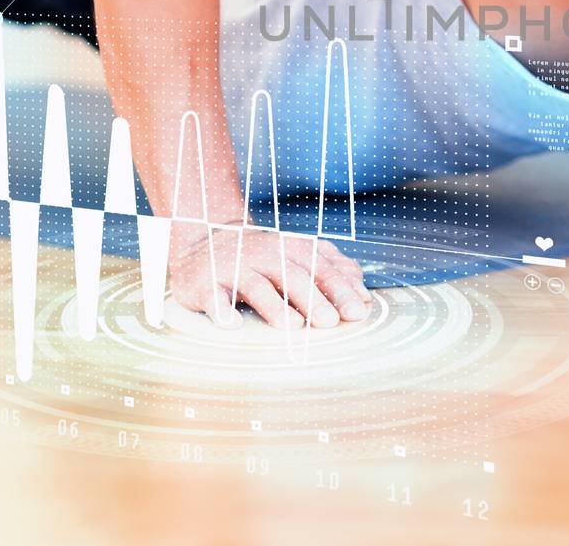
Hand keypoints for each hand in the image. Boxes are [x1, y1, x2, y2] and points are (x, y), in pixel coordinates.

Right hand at [168, 219, 372, 328]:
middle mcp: (265, 254)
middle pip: (292, 275)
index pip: (321, 268)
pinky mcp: (206, 284)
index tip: (358, 312)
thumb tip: (364, 296)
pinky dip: (222, 311)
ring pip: (257, 286)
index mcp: (291, 248)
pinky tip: (232, 325)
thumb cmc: (263, 257)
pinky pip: (213, 298)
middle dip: (313, 299)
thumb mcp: (298, 256)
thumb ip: (332, 271)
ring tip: (293, 328)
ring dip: (275, 307)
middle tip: (331, 322)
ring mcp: (235, 268)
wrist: (204, 241)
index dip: (341, 289)